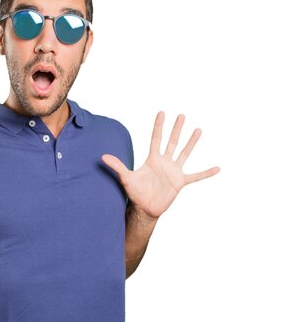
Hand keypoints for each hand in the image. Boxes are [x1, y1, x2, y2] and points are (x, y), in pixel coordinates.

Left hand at [101, 112, 219, 218]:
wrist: (145, 208)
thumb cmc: (135, 193)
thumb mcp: (126, 178)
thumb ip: (117, 166)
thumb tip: (102, 156)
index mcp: (152, 159)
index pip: (156, 138)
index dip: (159, 126)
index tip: (162, 112)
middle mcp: (164, 162)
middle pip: (172, 142)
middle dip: (177, 129)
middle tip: (182, 115)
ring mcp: (174, 172)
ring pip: (184, 153)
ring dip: (191, 142)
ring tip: (198, 130)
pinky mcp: (180, 182)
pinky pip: (196, 176)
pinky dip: (206, 173)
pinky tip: (218, 168)